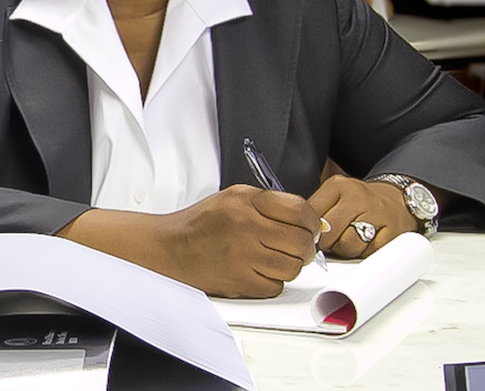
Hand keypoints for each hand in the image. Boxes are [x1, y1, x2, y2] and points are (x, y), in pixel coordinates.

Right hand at [57, 185, 322, 298]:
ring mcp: (243, 256)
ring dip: (290, 265)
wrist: (171, 247)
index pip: (299, 209)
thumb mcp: (233, 197)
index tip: (312, 227)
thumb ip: (269, 203)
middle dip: (305, 246)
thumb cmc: (203, 222)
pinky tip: (261, 271)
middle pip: (300, 242)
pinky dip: (273, 282)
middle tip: (298, 246)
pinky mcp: (239, 281)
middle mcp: (246, 226)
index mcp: (246, 201)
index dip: (313, 221)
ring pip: (291, 267)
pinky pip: (275, 286)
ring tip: (276, 259)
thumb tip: (306, 219)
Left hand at [308, 175, 416, 259]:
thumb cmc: (361, 202)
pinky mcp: (392, 232)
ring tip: (350, 240)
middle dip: (326, 243)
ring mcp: (377, 214)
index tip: (311, 234)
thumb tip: (299, 233)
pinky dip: (365, 254)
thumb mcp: (336, 195)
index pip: (312, 213)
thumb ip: (317, 210)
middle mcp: (358, 197)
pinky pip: (369, 254)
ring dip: (346, 250)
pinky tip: (367, 244)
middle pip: (329, 232)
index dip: (308, 230)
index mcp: (338, 186)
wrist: (398, 199)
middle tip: (331, 241)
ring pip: (348, 246)